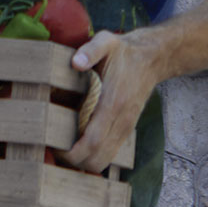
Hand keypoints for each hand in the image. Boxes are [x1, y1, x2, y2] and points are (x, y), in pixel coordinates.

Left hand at [63, 29, 159, 174]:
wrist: (152, 59)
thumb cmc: (123, 52)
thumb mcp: (107, 43)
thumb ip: (91, 50)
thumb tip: (76, 62)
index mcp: (113, 103)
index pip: (93, 141)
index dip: (73, 153)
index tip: (55, 149)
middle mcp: (121, 120)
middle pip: (98, 158)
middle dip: (75, 163)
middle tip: (55, 153)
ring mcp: (126, 127)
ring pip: (105, 160)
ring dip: (84, 163)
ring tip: (66, 153)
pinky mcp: (127, 129)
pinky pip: (111, 153)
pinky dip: (94, 158)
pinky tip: (80, 149)